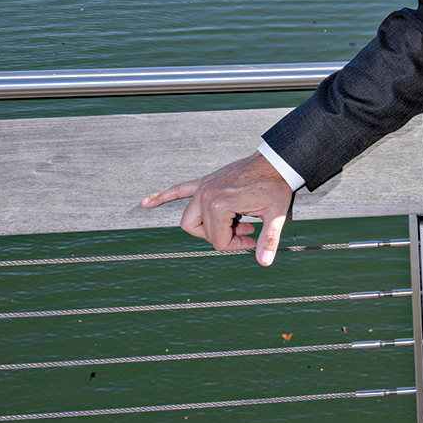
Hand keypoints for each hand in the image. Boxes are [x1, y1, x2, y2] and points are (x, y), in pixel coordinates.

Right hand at [140, 153, 293, 265]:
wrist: (275, 161)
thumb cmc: (275, 186)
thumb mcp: (275, 215)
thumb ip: (269, 239)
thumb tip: (264, 261)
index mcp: (220, 205)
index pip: (218, 241)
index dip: (236, 246)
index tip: (252, 238)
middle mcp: (206, 195)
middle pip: (201, 232)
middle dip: (220, 237)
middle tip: (243, 230)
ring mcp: (203, 186)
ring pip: (189, 219)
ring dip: (204, 227)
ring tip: (227, 226)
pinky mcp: (205, 180)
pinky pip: (179, 189)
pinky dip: (163, 196)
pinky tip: (147, 202)